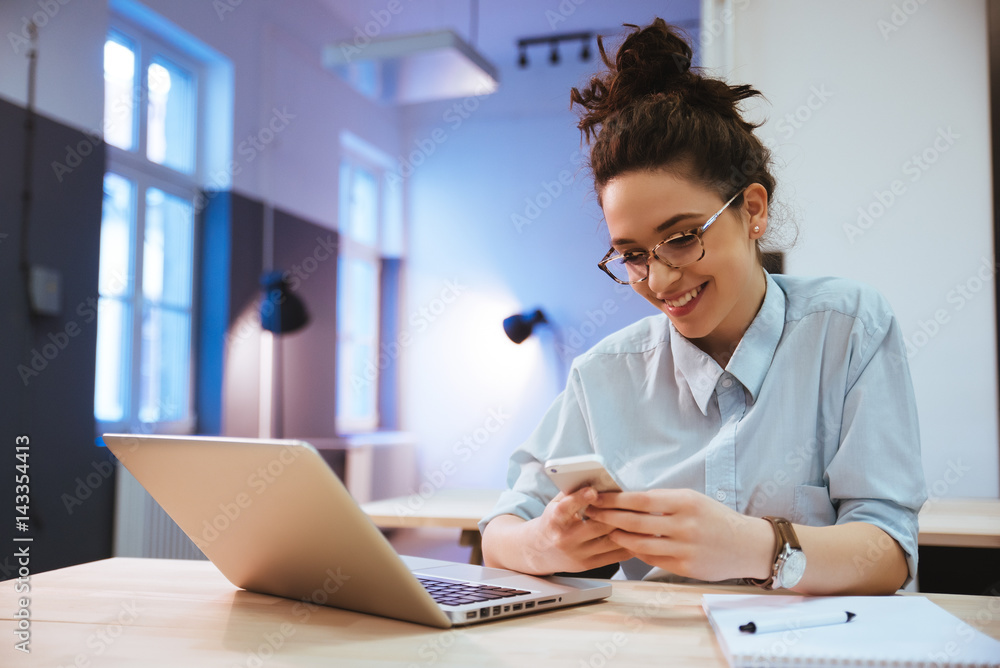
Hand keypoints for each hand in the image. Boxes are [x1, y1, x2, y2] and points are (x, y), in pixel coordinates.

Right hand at [521, 486, 632, 574]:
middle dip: (617, 513)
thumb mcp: (554, 504)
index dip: (580, 498)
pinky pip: (616, 555)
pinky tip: (639, 534)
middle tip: (636, 502)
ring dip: (629, 528)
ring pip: (611, 540)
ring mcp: (578, 554)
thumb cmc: (551, 522)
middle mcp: (565, 539)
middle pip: (598, 525)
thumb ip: (572, 492)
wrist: (538, 551)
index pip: (566, 508)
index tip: (593, 491)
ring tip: (644, 517)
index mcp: (554, 520)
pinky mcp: (589, 565)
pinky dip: (630, 543)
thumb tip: (596, 477)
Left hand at [586, 488, 771, 581]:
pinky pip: (651, 559)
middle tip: (592, 512)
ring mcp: (684, 549)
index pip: (640, 499)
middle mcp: (684, 525)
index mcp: (685, 502)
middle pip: (635, 521)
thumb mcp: (694, 500)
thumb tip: (628, 498)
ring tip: (606, 529)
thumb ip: (664, 500)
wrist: (747, 545)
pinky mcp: (685, 568)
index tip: (598, 497)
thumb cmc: (717, 519)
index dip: (615, 499)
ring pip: (639, 543)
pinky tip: (627, 545)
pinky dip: (636, 551)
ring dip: (618, 536)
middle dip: (608, 517)